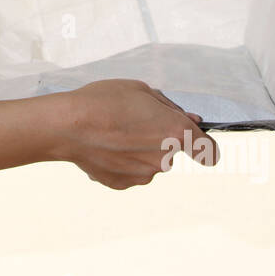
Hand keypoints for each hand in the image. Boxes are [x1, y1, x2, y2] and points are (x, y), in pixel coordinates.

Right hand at [54, 79, 217, 188]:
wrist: (66, 126)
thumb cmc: (103, 101)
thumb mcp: (141, 90)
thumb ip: (170, 108)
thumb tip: (191, 120)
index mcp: (175, 133)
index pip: (208, 151)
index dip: (204, 145)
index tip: (197, 142)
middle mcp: (164, 159)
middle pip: (172, 151)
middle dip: (159, 139)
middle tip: (133, 122)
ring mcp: (143, 175)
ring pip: (150, 162)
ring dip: (139, 151)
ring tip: (113, 134)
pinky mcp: (124, 184)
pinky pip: (131, 172)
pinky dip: (122, 162)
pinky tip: (104, 147)